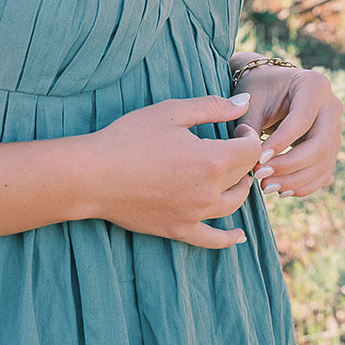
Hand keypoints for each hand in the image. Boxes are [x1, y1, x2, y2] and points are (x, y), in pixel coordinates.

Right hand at [85, 94, 258, 249]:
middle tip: (232, 146)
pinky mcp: (179, 230)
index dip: (249, 136)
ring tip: (235, 176)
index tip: (237, 129)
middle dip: (243, 158)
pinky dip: (229, 239)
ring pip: (233, 205)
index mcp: (210, 159)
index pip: (250, 150)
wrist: (94, 175)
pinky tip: (239, 236)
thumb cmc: (129, 137)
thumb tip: (245, 104)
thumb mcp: (171, 112)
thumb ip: (212, 107)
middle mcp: (208, 191)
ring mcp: (195, 214)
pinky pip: (212, 240)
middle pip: (243, 176)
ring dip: (240, 189)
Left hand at [229, 58, 341, 198]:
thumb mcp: (251, 102)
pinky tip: (281, 191)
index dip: (281, 143)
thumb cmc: (258, 89)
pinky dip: (304, 185)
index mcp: (315, 85)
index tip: (258, 160)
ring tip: (266, 187)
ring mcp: (336, 128)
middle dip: (290, 165)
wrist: (271, 86)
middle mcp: (332, 106)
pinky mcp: (332, 147)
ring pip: (323, 163)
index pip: (302, 120)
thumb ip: (249, 128)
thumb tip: (251, 160)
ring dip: (295, 180)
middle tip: (261, 177)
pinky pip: (324, 172)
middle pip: (320, 145)